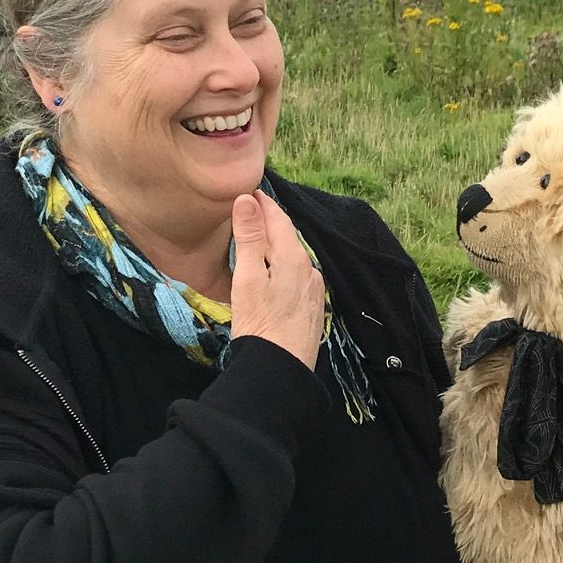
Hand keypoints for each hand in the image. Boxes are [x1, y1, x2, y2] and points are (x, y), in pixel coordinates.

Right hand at [230, 191, 324, 372]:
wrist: (280, 372)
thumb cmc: (258, 324)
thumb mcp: (247, 278)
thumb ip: (249, 238)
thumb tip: (247, 200)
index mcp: (293, 258)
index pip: (278, 219)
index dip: (263, 203)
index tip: (248, 191)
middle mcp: (310, 270)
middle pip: (288, 237)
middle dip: (270, 222)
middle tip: (250, 210)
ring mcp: (314, 290)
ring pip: (294, 257)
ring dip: (277, 245)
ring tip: (258, 239)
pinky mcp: (313, 308)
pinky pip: (298, 276)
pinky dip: (283, 266)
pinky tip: (273, 273)